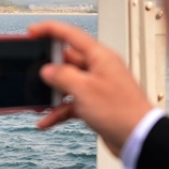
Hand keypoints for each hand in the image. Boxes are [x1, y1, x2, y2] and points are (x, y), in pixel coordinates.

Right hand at [28, 20, 153, 157]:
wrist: (138, 138)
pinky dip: (58, 111)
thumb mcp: (84, 89)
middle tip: (30, 75)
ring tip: (36, 103)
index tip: (31, 32)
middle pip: (66, 61)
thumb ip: (62, 76)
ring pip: (67, 85)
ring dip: (51, 95)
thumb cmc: (120, 111)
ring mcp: (96, 88)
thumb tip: (47, 70)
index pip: (71, 35)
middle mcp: (98, 69)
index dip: (49, 30)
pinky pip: (71, 104)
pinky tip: (46, 121)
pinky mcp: (95, 106)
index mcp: (99, 57)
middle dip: (47, 70)